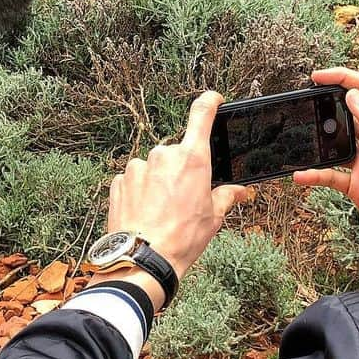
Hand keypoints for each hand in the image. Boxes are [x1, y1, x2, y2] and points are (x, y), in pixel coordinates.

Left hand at [108, 92, 251, 283]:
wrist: (143, 259)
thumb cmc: (182, 238)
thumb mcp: (213, 218)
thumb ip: (226, 197)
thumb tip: (238, 191)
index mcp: (192, 158)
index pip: (202, 115)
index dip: (209, 102)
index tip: (213, 99)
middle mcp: (164, 155)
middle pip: (177, 152)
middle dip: (181, 170)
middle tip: (184, 198)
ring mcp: (138, 166)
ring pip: (154, 167)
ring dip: (158, 181)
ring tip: (162, 211)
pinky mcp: (119, 180)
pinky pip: (134, 179)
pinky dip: (140, 191)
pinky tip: (145, 212)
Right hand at [293, 68, 358, 266]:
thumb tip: (353, 96)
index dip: (345, 78)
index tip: (319, 76)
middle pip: (346, 113)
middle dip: (324, 106)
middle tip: (305, 102)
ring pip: (334, 144)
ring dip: (316, 142)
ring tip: (299, 137)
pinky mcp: (358, 186)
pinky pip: (331, 176)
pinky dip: (315, 175)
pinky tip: (300, 175)